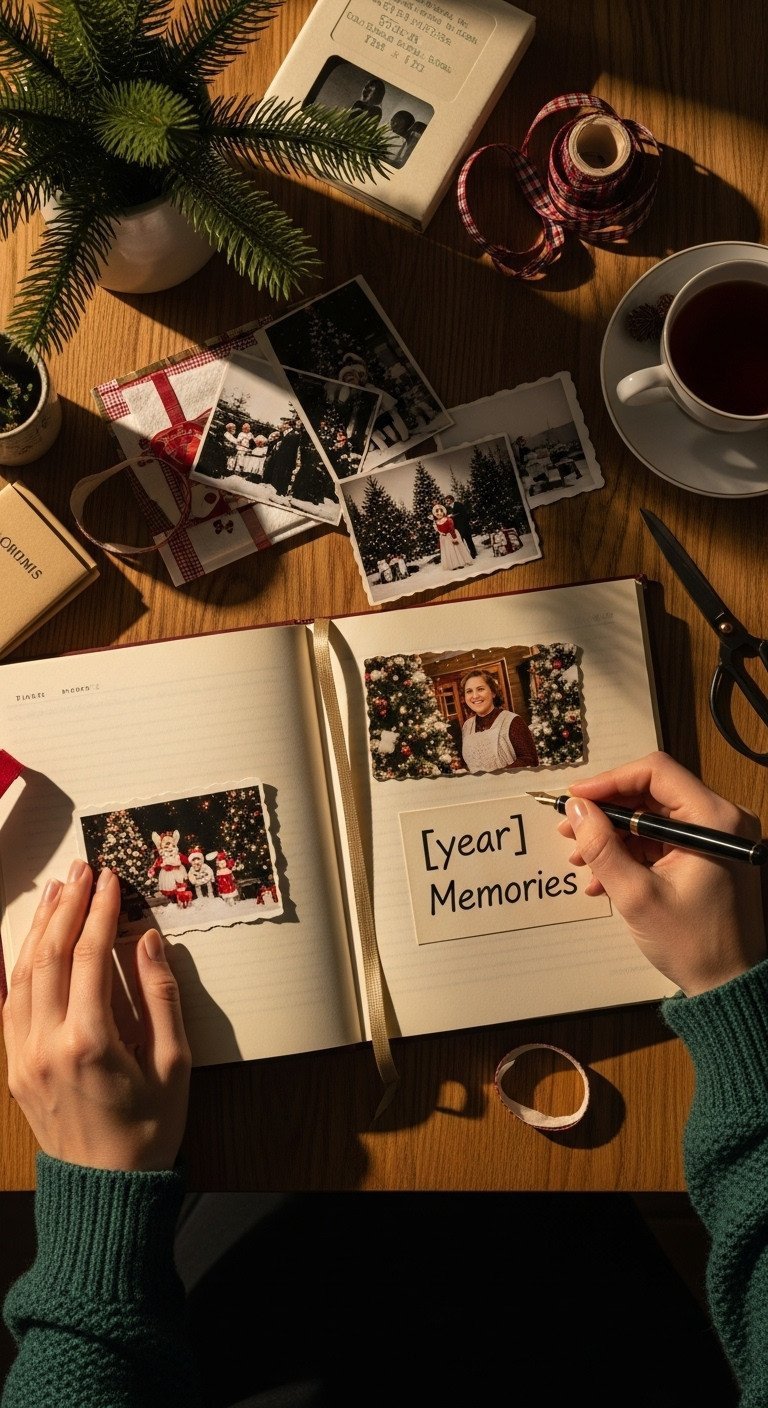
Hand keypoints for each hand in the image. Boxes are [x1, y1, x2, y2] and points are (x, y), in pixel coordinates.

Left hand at [2, 861, 190, 1170]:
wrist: (107, 1191)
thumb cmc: (149, 1132)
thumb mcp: (174, 1066)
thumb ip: (161, 997)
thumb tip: (147, 941)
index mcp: (89, 1043)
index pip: (87, 957)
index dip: (99, 912)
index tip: (111, 880)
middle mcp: (47, 1045)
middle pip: (48, 956)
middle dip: (66, 906)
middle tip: (82, 870)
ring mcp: (23, 1057)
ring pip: (22, 975)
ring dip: (39, 928)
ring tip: (58, 891)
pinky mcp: (15, 1068)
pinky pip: (12, 1004)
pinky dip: (22, 966)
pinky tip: (35, 943)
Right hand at [558, 751, 765, 995]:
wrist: (729, 985)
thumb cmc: (692, 943)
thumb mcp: (636, 895)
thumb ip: (602, 847)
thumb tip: (575, 809)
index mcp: (714, 819)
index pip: (656, 772)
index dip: (610, 781)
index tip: (575, 800)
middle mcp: (721, 819)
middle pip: (653, 794)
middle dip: (607, 813)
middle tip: (569, 831)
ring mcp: (716, 838)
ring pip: (654, 818)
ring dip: (614, 837)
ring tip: (580, 861)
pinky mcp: (709, 856)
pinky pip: (663, 840)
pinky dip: (632, 854)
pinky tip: (602, 879)